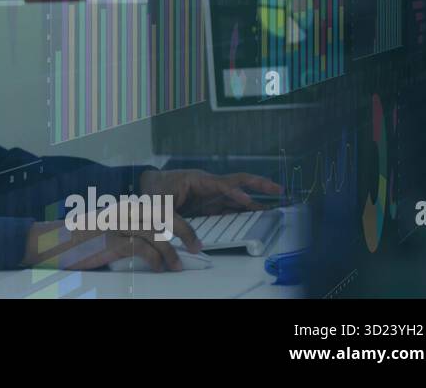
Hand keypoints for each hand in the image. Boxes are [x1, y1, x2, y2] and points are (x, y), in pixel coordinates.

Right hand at [21, 218, 199, 272]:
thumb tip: (155, 243)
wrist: (49, 242)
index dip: (179, 221)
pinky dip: (155, 259)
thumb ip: (127, 231)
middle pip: (162, 215)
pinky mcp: (109, 242)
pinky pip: (141, 248)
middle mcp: (121, 212)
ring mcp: (115, 226)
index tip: (191, 237)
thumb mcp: (105, 230)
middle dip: (184, 230)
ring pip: (155, 232)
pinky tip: (158, 267)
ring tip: (178, 264)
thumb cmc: (76, 239)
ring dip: (172, 251)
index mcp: (121, 207)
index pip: (158, 209)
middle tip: (196, 246)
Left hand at [138, 169, 282, 216]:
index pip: (222, 184)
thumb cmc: (153, 192)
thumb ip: (179, 225)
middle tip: (279, 190)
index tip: (247, 201)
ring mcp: (211, 195)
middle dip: (259, 185)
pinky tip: (255, 215)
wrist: (146, 189)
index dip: (235, 193)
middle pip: (238, 182)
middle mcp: (208, 185)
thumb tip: (196, 245)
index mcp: (198, 179)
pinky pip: (230, 206)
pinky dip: (243, 210)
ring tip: (274, 206)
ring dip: (255, 201)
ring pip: (237, 196)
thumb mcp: (161, 209)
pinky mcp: (210, 205)